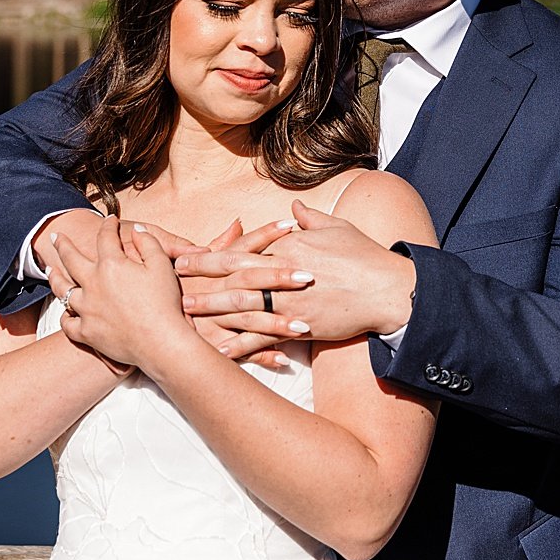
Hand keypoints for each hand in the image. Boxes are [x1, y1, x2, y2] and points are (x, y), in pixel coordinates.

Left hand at [52, 215, 194, 369]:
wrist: (161, 342)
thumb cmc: (165, 303)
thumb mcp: (162, 265)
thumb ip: (148, 243)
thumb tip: (136, 229)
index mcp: (111, 265)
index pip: (105, 238)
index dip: (108, 226)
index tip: (109, 221)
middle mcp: (93, 284)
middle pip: (71, 259)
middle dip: (63, 244)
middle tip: (56, 236)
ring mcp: (86, 310)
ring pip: (61, 290)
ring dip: (54, 277)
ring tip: (49, 270)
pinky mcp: (87, 333)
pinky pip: (68, 323)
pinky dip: (66, 316)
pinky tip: (66, 312)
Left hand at [175, 200, 416, 346]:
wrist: (388, 289)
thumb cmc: (365, 256)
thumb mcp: (337, 228)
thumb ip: (310, 218)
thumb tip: (293, 207)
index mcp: (289, 246)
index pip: (241, 249)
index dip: (211, 251)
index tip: (186, 253)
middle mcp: (283, 272)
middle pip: (232, 273)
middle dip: (199, 275)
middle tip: (170, 277)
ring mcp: (289, 301)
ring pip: (240, 305)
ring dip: (209, 309)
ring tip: (183, 313)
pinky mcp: (299, 326)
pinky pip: (262, 337)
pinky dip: (238, 346)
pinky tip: (217, 352)